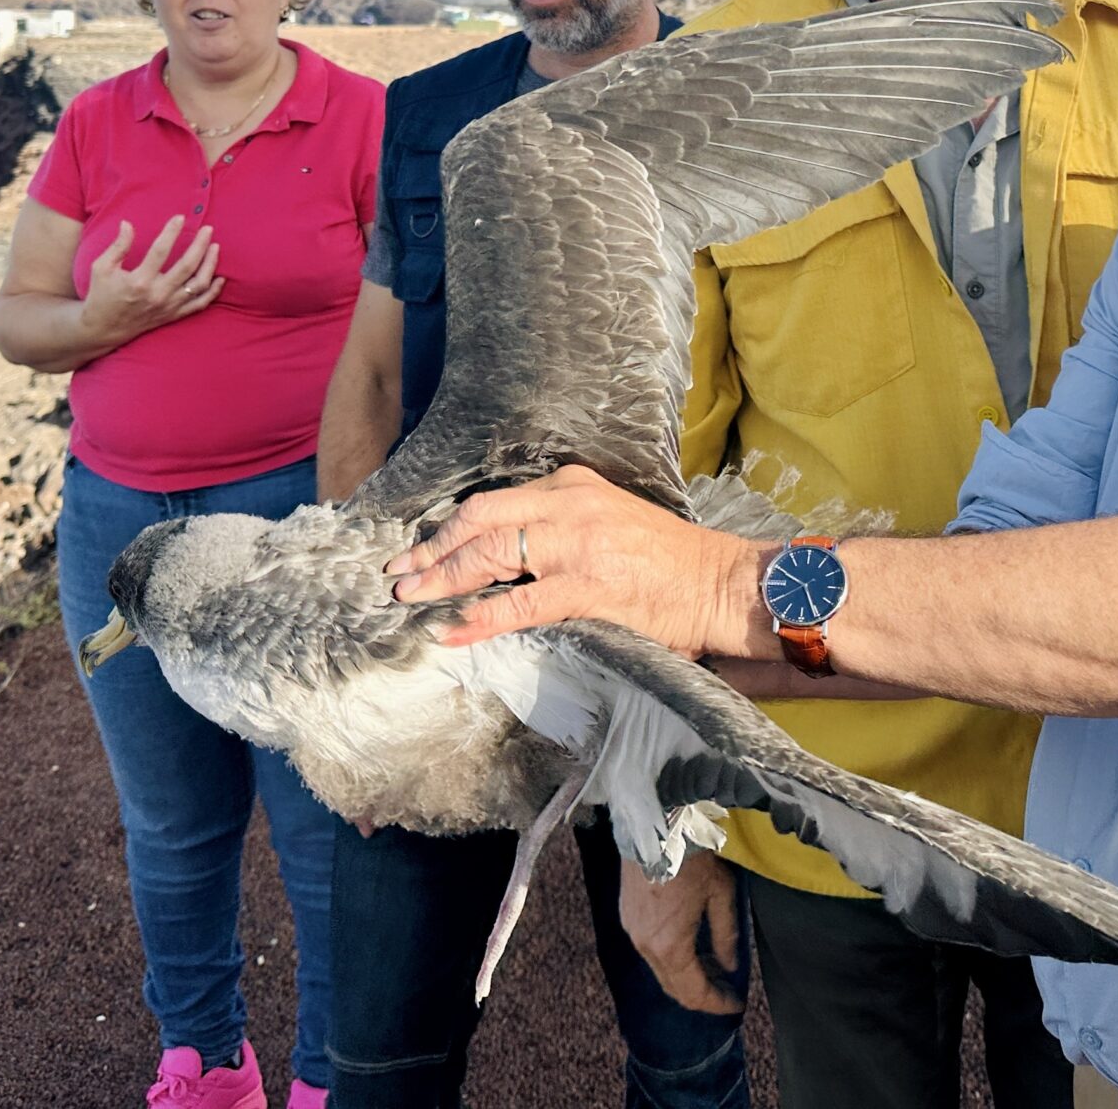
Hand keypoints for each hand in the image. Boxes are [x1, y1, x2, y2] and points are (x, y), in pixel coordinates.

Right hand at [78, 216, 222, 349]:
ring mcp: (168, 306)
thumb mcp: (101, 268)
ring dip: (210, 265)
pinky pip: (199, 304)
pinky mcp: (173, 315)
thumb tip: (127, 223)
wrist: (103, 329)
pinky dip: (213, 292)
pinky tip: (220, 278)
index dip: (171, 232)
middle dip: (200, 245)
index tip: (180, 217)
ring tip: (215, 247)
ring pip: (198, 285)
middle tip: (208, 229)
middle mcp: (157, 294)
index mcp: (139, 281)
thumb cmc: (101, 294)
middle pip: (187, 267)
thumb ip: (117, 246)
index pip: (160, 251)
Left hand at [385, 465, 759, 654]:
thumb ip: (560, 526)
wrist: (718, 582)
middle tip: (399, 575)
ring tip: (411, 601)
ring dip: (442, 580)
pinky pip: (517, 603)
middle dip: (432, 550)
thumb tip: (506, 556)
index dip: (449, 527)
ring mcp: (575, 544)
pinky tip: (450, 632)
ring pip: (489, 555)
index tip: (420, 548)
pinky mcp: (586, 586)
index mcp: (571, 485)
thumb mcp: (607, 520)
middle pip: (479, 521)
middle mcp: (567, 505)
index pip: (493, 501)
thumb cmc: (668, 560)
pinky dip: (476, 618)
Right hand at [620, 853, 743, 1015]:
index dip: (717, 1003)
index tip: (736, 1004)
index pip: (694, 992)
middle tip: (726, 989)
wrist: (656, 823)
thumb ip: (726, 935)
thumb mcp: (720, 894)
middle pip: (674, 988)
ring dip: (686, 975)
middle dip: (702, 993)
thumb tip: (730, 965)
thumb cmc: (692, 856)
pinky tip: (689, 945)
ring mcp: (632, 932)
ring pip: (660, 971)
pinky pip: (650, 952)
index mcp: (670, 946)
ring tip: (713, 965)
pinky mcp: (627, 917)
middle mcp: (645, 946)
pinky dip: (671, 958)